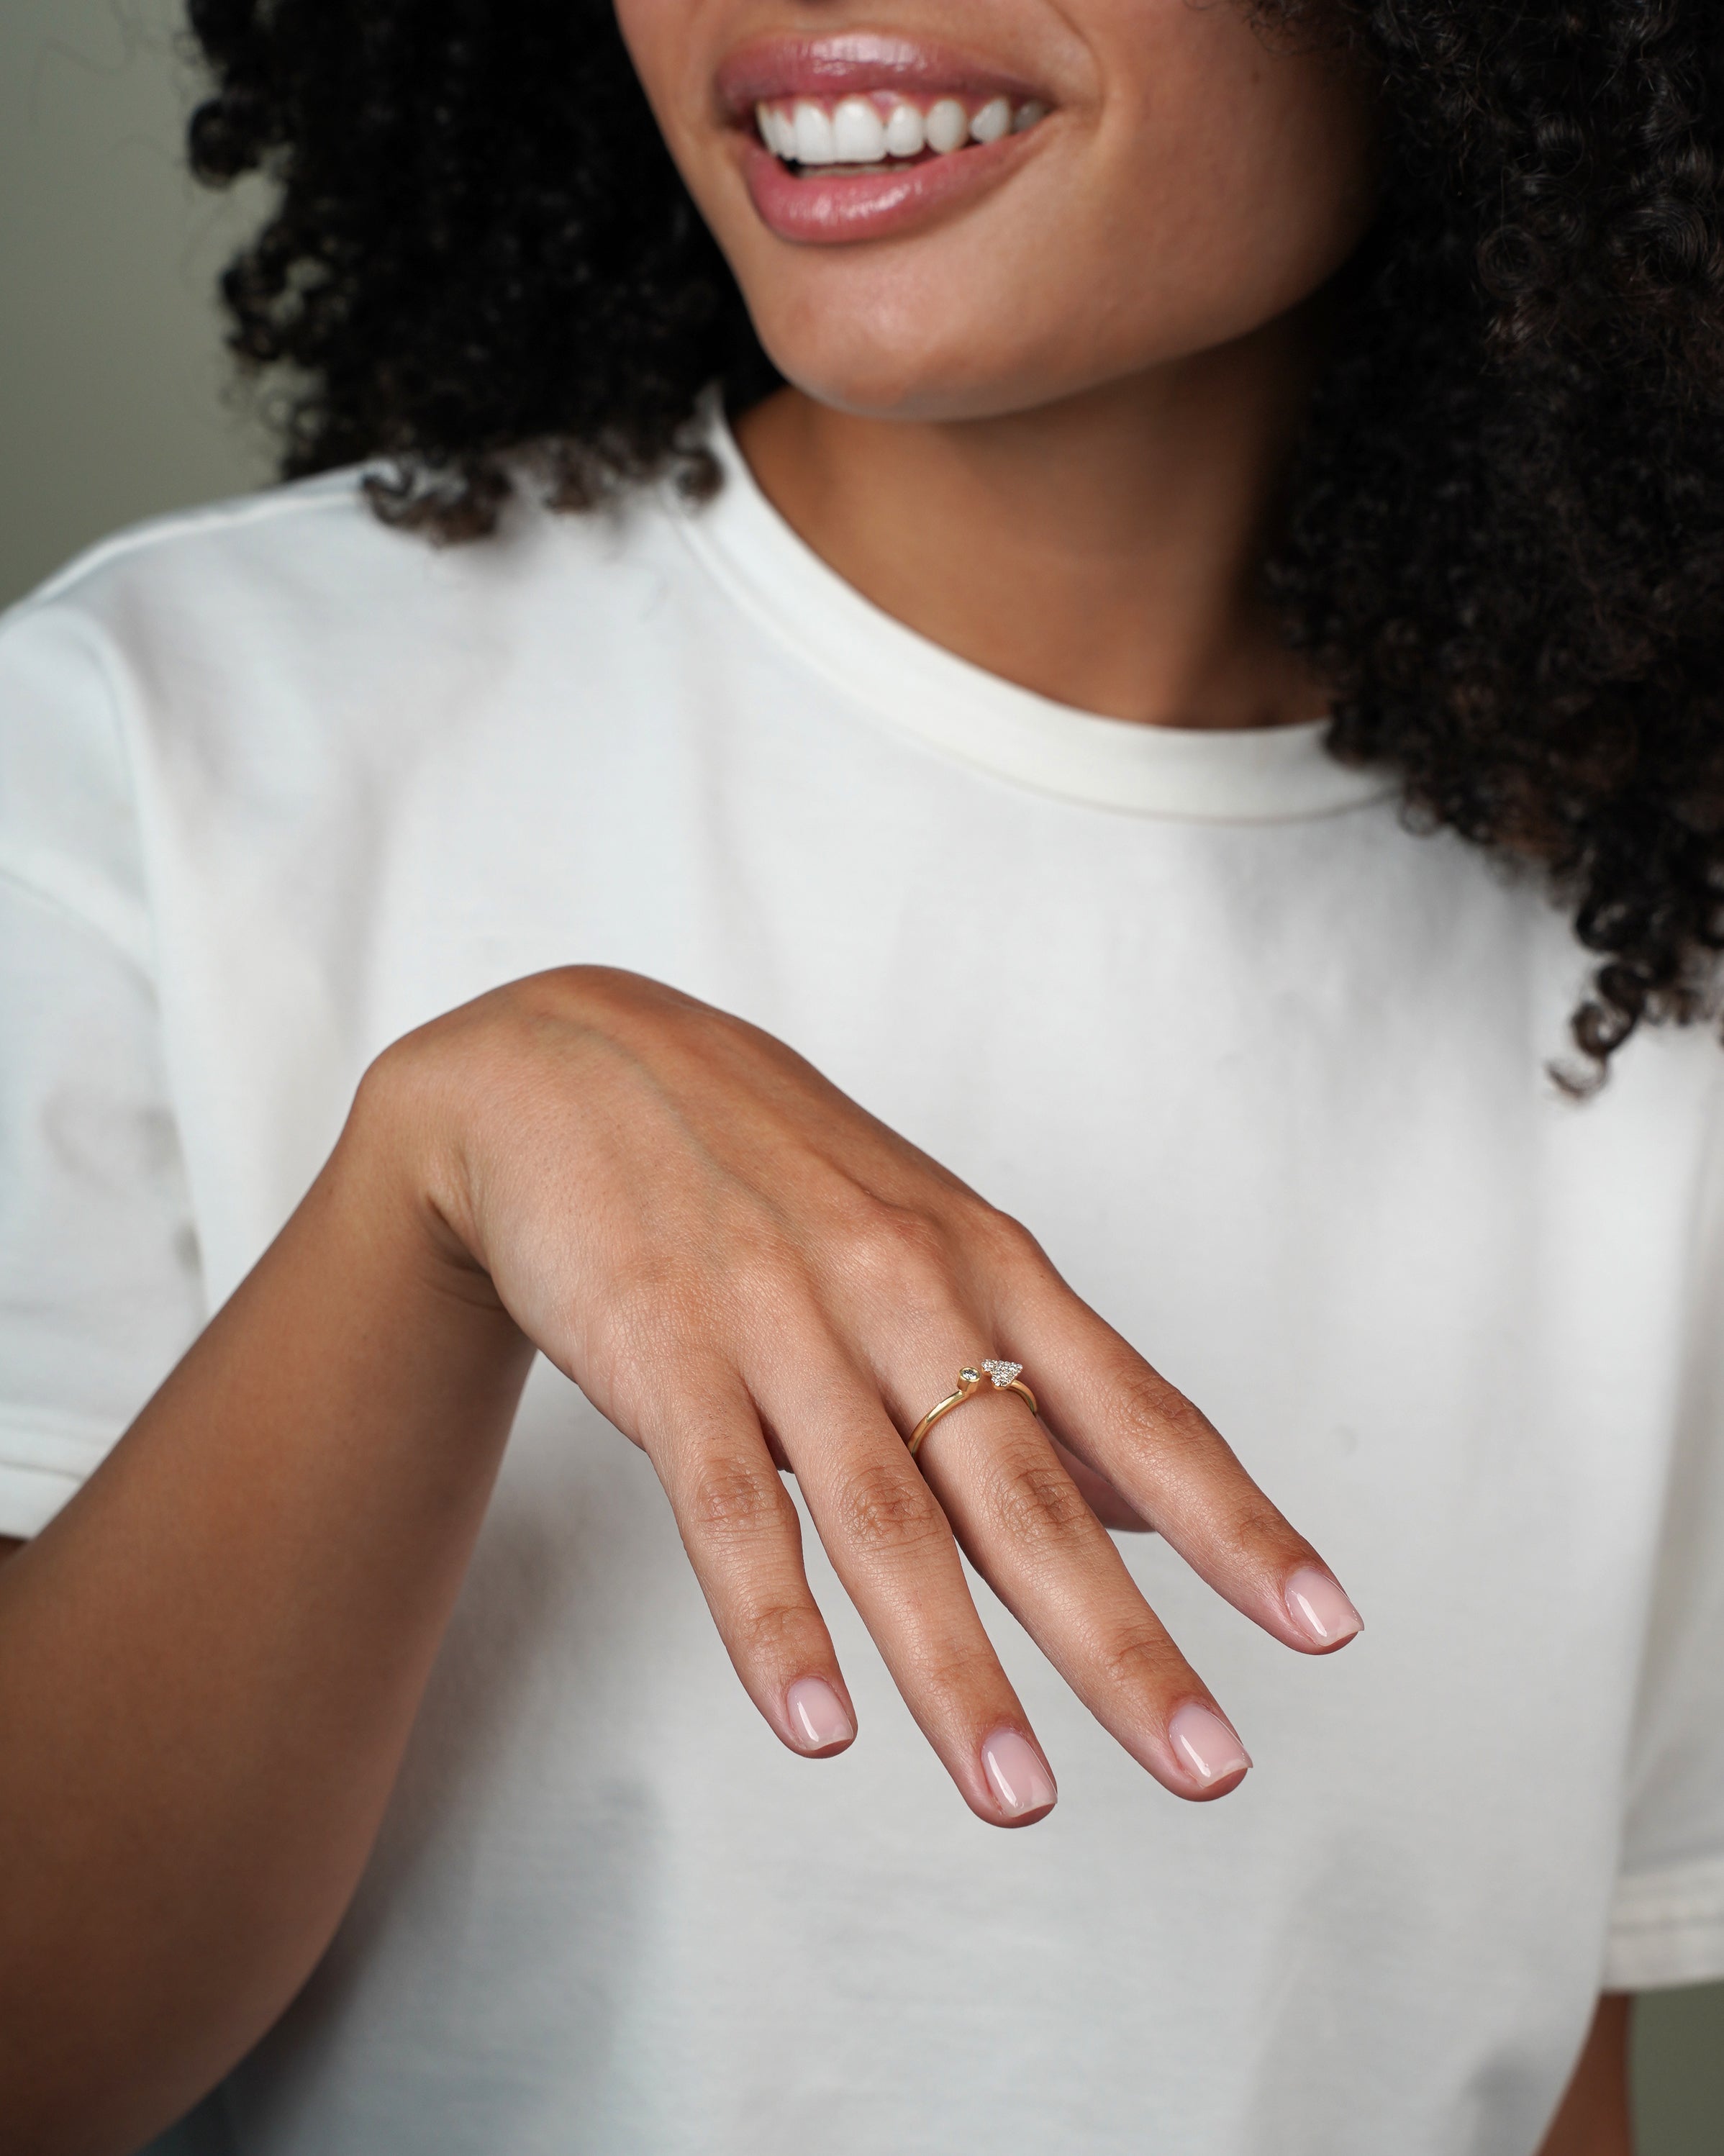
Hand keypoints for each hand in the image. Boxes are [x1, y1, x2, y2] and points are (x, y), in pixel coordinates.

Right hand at [377, 966, 1360, 1825]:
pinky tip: (819, 1724)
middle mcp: (902, 1292)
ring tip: (1017, 1798)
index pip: (1136, 1409)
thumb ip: (1033, 1368)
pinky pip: (722, 1504)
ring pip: (883, 1518)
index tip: (1326, 1625)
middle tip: (1206, 1765)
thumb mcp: (923, 1234)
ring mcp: (781, 1322)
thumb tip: (1156, 1497)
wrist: (569, 1067)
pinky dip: (774, 1622)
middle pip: (1028, 1489)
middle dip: (1121, 1640)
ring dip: (955, 1670)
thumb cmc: (767, 1163)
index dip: (1235, 1523)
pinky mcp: (665, 1353)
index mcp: (982, 1265)